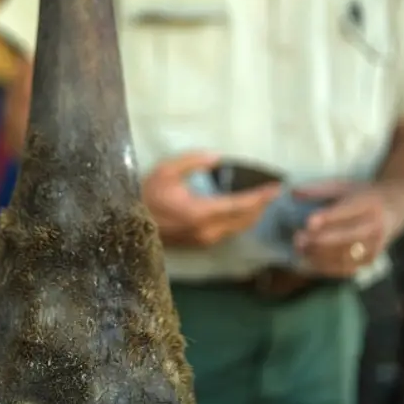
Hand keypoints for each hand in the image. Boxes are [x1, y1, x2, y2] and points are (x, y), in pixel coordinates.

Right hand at [142, 151, 281, 247]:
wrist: (127, 225)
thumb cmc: (146, 194)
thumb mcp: (166, 170)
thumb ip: (193, 162)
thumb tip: (217, 159)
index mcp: (200, 212)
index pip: (239, 205)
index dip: (260, 197)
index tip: (276, 187)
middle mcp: (207, 230)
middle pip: (244, 219)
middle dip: (261, 205)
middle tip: (273, 190)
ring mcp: (204, 240)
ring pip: (238, 228)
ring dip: (252, 214)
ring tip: (262, 199)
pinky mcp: (200, 244)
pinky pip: (229, 232)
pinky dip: (240, 220)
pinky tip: (242, 210)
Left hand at [293, 179, 403, 276]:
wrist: (393, 208)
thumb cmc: (360, 195)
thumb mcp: (343, 186)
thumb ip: (318, 189)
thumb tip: (292, 192)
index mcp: (369, 203)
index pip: (348, 210)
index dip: (329, 217)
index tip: (308, 221)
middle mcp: (376, 225)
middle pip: (347, 236)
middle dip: (321, 240)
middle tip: (296, 239)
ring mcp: (376, 245)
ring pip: (346, 255)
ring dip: (321, 255)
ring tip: (299, 251)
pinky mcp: (371, 259)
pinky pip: (347, 268)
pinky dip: (327, 267)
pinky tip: (309, 262)